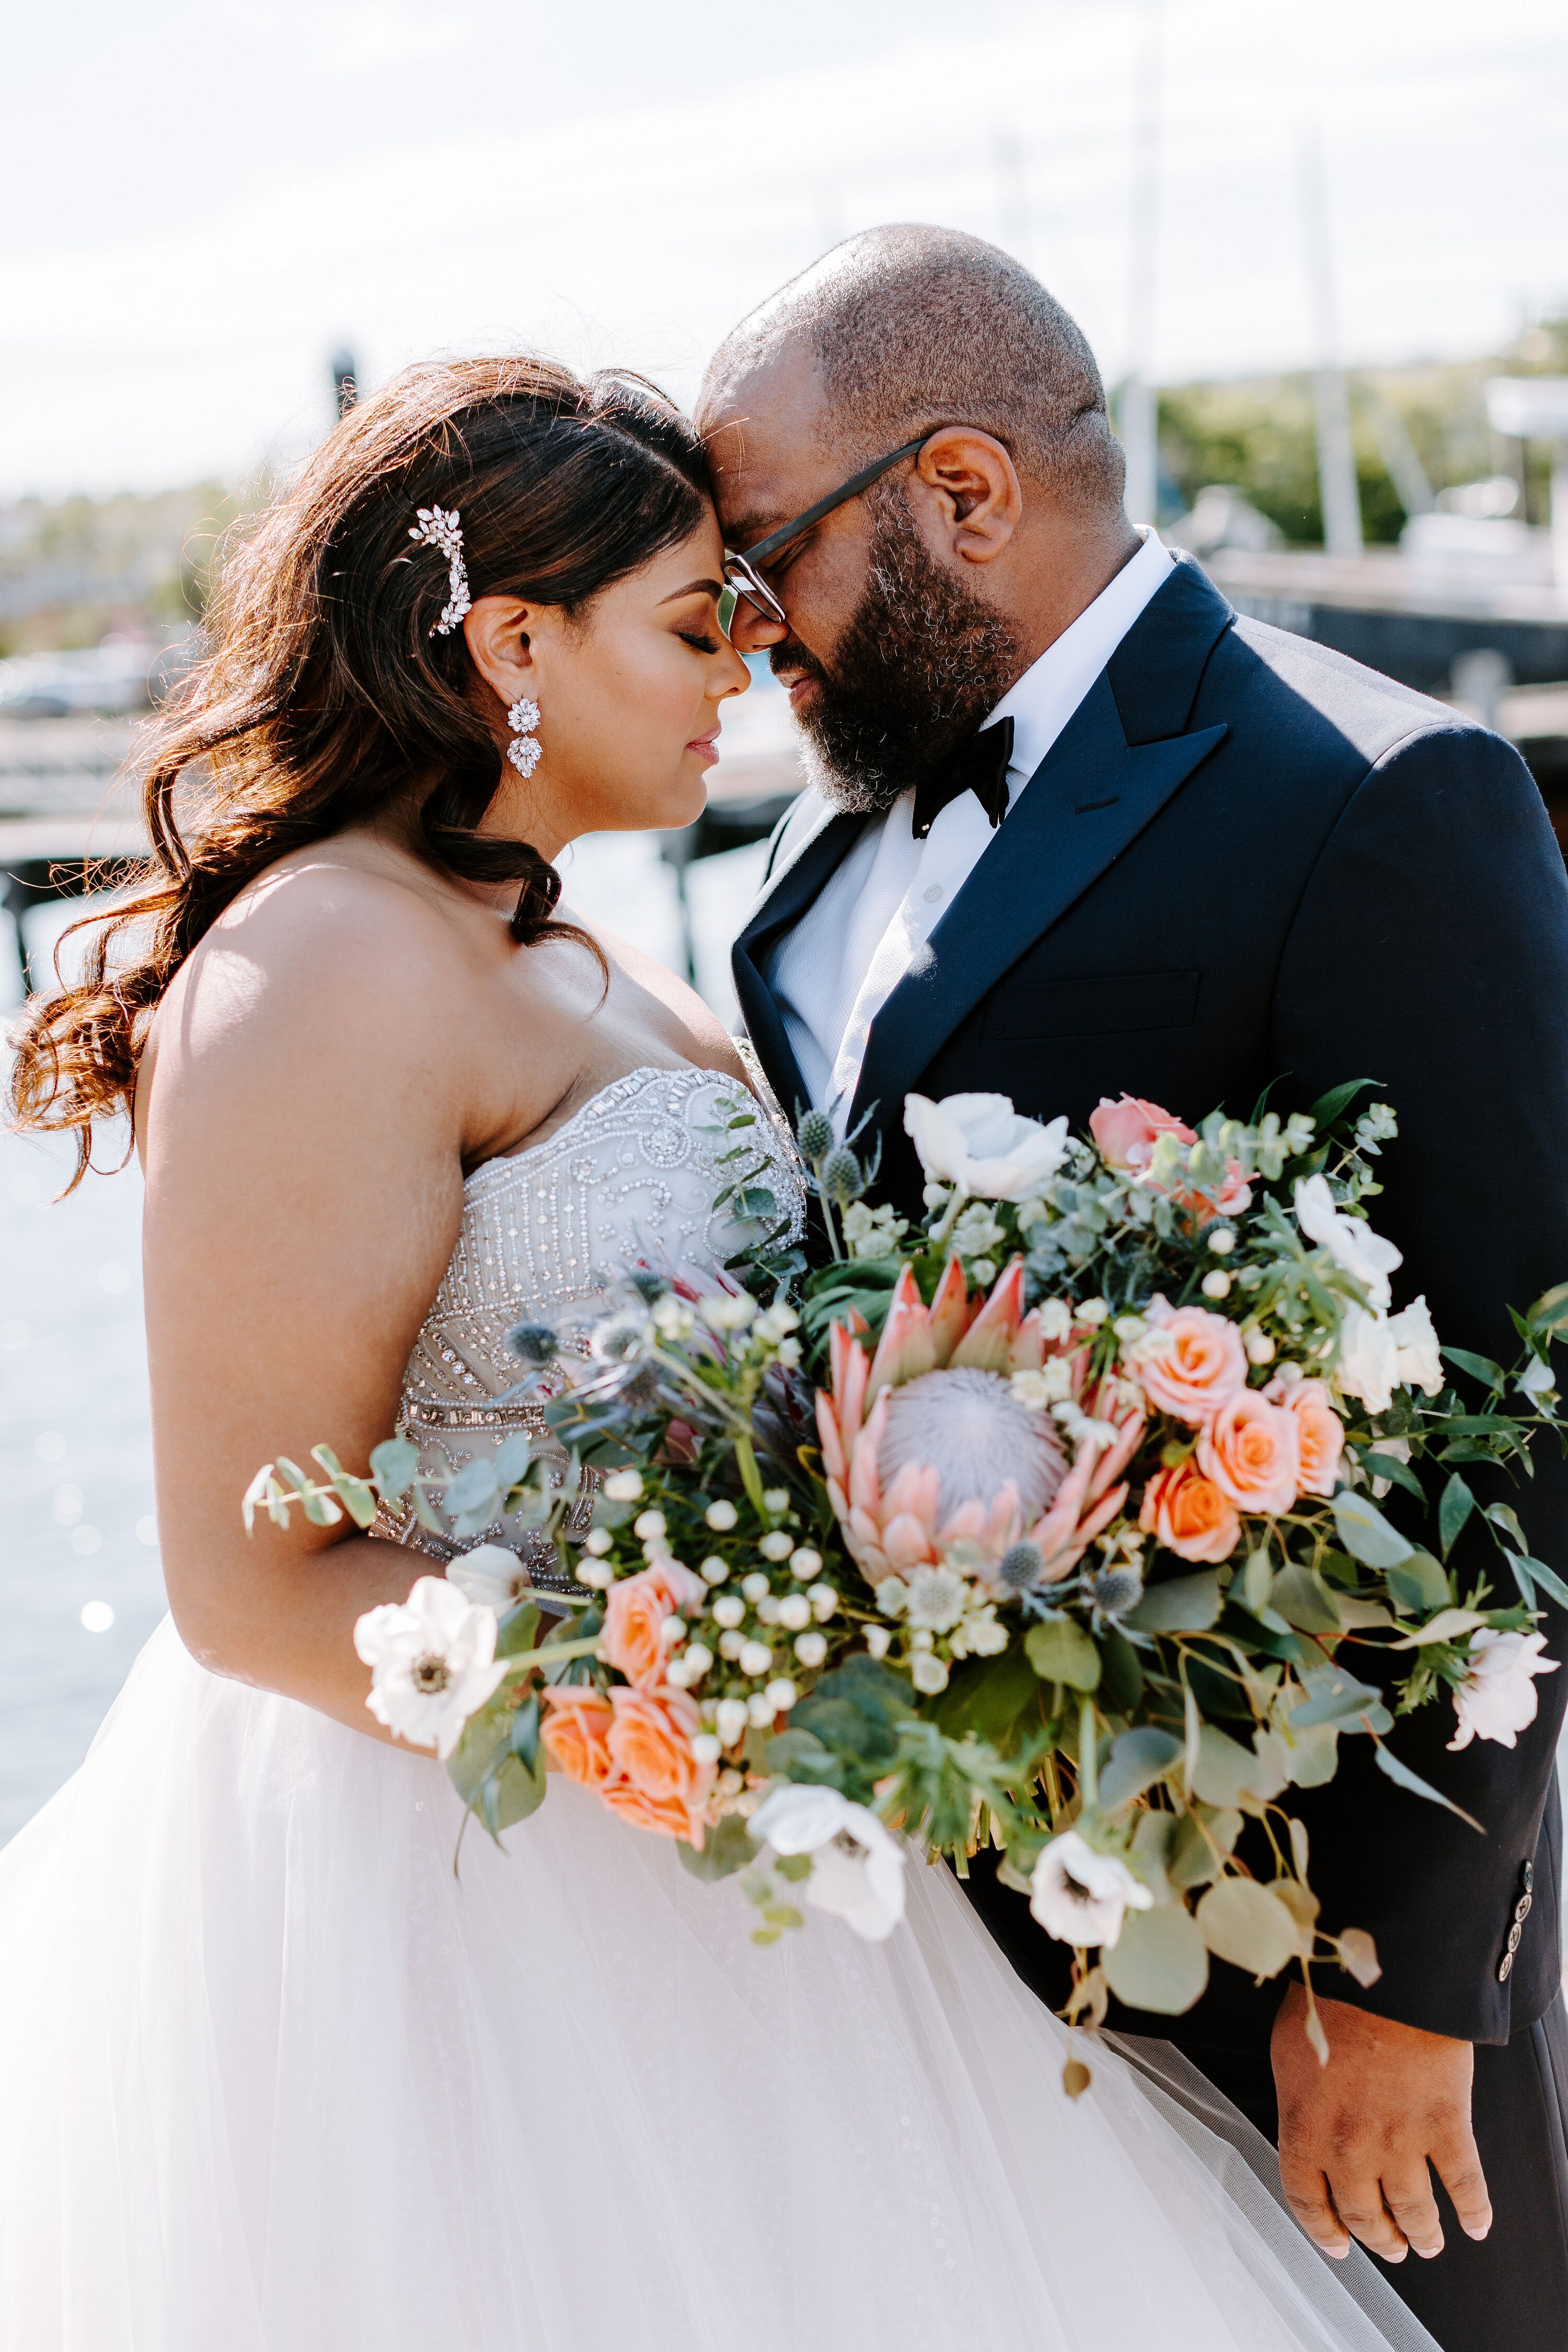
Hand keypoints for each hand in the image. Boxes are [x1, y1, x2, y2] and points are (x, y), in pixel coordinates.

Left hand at [1272, 1985, 1492, 2263]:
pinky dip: (1475, 2211)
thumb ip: (1301, 2102)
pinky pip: (1465, 2185)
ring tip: (1427, 2244)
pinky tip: (1477, 2225)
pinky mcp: (1446, 2127)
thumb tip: (1309, 2125)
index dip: (1323, 2230)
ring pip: (1415, 2212)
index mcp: (1304, 2129)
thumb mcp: (1289, 2053)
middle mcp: (1350, 2149)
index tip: (1338, 2246)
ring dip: (1422, 2234)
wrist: (1380, 1977)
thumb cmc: (1328, 2004)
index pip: (1307, 2200)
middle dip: (1379, 2238)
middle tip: (1391, 2247)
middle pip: (1364, 2215)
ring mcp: (1401, 2142)